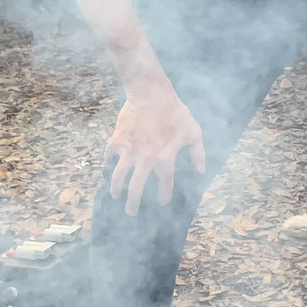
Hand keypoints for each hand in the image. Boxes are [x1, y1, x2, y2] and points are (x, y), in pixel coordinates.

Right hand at [107, 86, 205, 215]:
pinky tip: (106, 166)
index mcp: (165, 159)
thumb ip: (198, 153)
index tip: (161, 202)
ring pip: (119, 176)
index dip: (163, 195)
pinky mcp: (118, 140)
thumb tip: (200, 171)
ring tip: (115, 195)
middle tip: (131, 211)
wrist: (151, 94)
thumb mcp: (193, 132)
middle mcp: (146, 160)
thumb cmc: (175, 113)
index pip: (165, 184)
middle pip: (136, 188)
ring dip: (116, 188)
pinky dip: (106, 162)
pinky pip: (109, 155)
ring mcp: (129, 151)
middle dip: (133, 203)